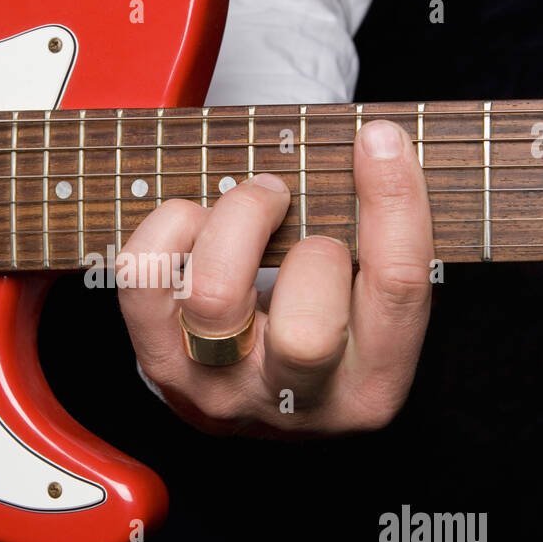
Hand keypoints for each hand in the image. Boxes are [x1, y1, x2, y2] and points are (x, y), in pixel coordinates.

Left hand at [117, 119, 432, 436]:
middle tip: (301, 215)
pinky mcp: (157, 363)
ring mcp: (217, 388)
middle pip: (305, 331)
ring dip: (235, 221)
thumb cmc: (323, 324)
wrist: (252, 398)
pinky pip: (146, 278)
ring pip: (214, 297)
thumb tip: (375, 145)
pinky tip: (200, 224)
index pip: (396, 290)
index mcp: (372, 388)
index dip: (393, 202)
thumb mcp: (372, 300)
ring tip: (251, 204)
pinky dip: (172, 226)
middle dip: (309, 247)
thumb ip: (382, 240)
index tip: (378, 139)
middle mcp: (294, 402)